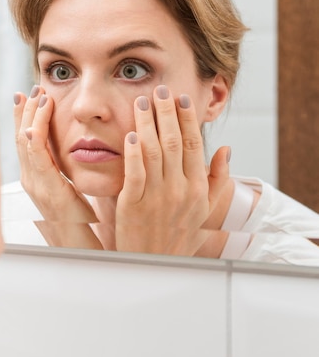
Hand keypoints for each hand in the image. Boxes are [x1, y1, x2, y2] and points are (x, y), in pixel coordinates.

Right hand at [15, 86, 101, 247]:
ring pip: (26, 144)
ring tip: (36, 95)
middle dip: (24, 111)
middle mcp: (31, 181)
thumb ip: (65, 171)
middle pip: (20, 137)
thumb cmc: (81, 223)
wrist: (84, 252)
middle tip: (29, 88)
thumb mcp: (70, 190)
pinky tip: (34, 125)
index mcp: (36, 178)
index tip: (26, 94)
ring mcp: (36, 187)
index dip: (23, 116)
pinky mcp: (48, 194)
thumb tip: (68, 150)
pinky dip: (34, 140)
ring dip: (30, 117)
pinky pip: (38, 161)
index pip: (24, 140)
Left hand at [115, 85, 229, 255]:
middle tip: (159, 90)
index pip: (193, 145)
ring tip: (140, 102)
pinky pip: (134, 174)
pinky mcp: (133, 206)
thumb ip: (217, 180)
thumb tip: (226, 149)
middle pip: (174, 142)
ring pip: (153, 152)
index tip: (181, 98)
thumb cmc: (177, 237)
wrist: (155, 266)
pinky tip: (130, 134)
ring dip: (147, 123)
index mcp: (197, 190)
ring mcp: (156, 198)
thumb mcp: (204, 211)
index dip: (187, 119)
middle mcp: (180, 191)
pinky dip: (133, 152)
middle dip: (166, 113)